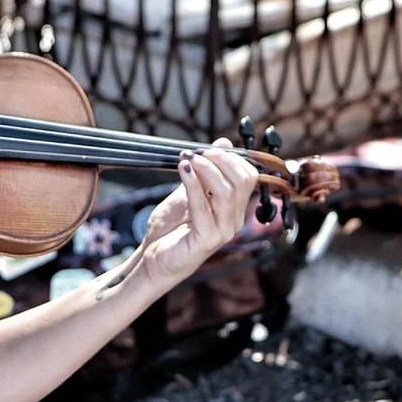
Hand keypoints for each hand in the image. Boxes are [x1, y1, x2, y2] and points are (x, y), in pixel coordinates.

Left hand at [133, 140, 261, 287]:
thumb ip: (205, 171)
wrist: (153, 259)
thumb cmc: (171, 228)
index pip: (248, 176)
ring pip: (226, 191)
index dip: (230, 158)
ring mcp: (222, 232)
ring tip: (187, 159)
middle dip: (221, 160)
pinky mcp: (206, 240)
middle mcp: (234, 220)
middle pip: (242, 180)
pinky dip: (193, 184)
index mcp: (234, 209)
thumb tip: (223, 142)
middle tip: (198, 153)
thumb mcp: (189, 191)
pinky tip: (182, 169)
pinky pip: (203, 206)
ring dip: (206, 169)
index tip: (206, 148)